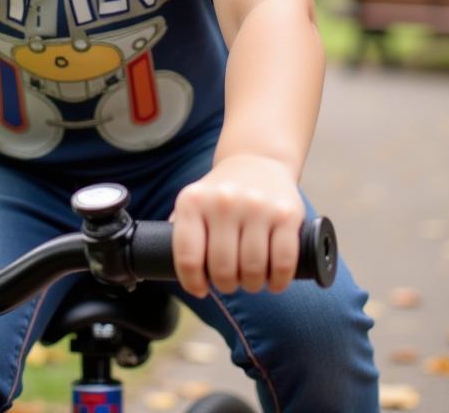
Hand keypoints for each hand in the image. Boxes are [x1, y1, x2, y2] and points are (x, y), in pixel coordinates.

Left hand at [171, 155, 304, 295]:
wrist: (256, 160)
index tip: (201, 289)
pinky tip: (273, 281)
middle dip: (226, 285)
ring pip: (253, 269)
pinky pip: (283, 262)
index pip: (188, 258)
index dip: (193, 283)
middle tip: (230, 282)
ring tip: (250, 280)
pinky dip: (278, 280)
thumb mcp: (193, 202)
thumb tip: (162, 262)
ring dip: (252, 285)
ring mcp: (256, 206)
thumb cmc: (221, 193)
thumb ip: (180, 231)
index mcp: (193, 201)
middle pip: (223, 269)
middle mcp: (223, 201)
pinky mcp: (286, 213)